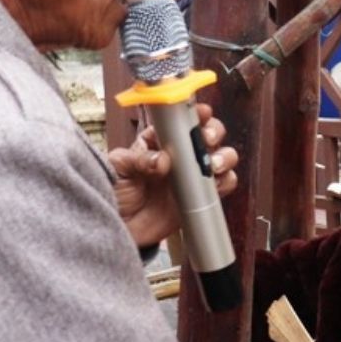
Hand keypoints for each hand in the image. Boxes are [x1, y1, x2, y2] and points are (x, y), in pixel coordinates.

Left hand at [110, 103, 237, 247]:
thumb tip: (162, 159)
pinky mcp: (201, 196)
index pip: (180, 121)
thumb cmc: (115, 194)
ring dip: (224, 157)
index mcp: (158, 140)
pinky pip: (224, 184)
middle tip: (207, 140)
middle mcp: (180, 154)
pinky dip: (225, 182)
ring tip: (213, 166)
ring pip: (222, 156)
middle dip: (214, 131)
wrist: (121, 228)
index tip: (201, 113)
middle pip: (208, 133)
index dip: (194, 113)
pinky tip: (215, 184)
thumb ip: (137, 160)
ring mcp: (192, 175)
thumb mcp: (118, 170)